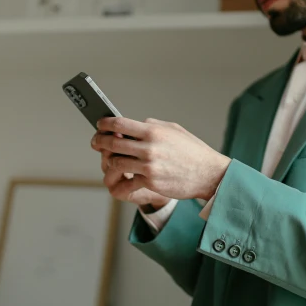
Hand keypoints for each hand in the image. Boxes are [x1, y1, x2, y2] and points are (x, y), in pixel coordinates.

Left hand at [91, 117, 230, 200]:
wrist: (209, 173)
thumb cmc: (193, 151)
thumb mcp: (174, 130)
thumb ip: (153, 125)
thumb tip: (136, 123)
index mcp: (153, 131)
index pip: (120, 124)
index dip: (105, 124)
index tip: (100, 125)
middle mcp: (149, 147)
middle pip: (113, 143)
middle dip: (100, 142)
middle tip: (96, 142)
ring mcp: (148, 166)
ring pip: (116, 163)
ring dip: (109, 162)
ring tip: (109, 160)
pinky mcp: (150, 182)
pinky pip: (127, 182)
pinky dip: (121, 181)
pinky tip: (120, 179)